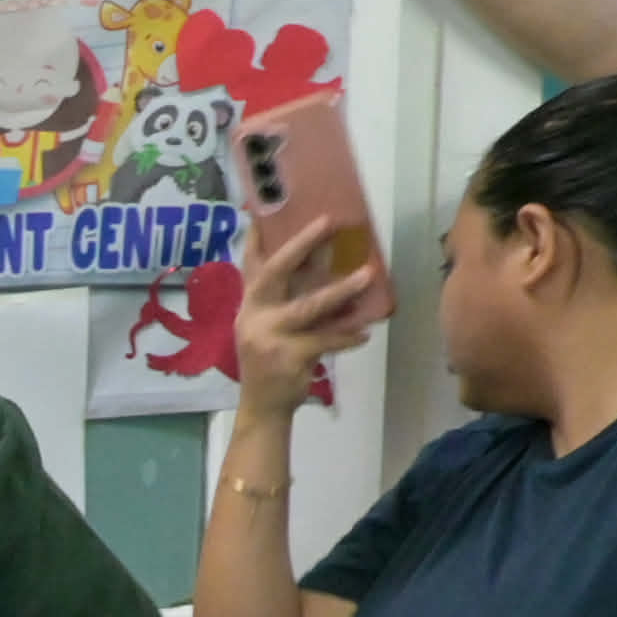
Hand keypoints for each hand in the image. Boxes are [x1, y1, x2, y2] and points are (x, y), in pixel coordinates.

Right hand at [231, 216, 388, 412]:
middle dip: (302, 245)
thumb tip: (324, 267)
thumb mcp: (265, 327)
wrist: (263, 407)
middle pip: (276, 273)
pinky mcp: (289, 357)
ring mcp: (269, 337)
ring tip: (367, 274)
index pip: (250, 265)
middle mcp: (254, 316)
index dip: (256, 238)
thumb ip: (283, 301)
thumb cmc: (270, 361)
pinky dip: (347, 337)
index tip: (262, 208)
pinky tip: (364, 333)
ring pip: (309, 306)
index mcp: (249, 305)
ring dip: (341, 290)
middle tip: (328, 222)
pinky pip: (326, 340)